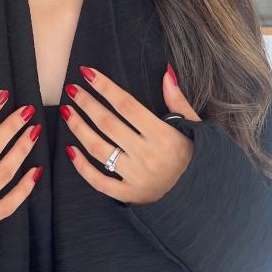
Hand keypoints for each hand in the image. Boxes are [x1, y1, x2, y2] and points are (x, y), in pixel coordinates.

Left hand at [62, 63, 201, 205]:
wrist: (204, 199)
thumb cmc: (197, 157)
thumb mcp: (194, 127)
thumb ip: (177, 101)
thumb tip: (166, 72)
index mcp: (164, 135)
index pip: (126, 105)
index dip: (105, 87)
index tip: (87, 72)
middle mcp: (148, 156)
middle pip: (108, 124)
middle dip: (87, 103)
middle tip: (71, 89)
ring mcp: (137, 177)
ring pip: (99, 150)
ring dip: (79, 129)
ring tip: (67, 111)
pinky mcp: (130, 195)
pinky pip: (99, 181)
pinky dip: (82, 167)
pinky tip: (70, 150)